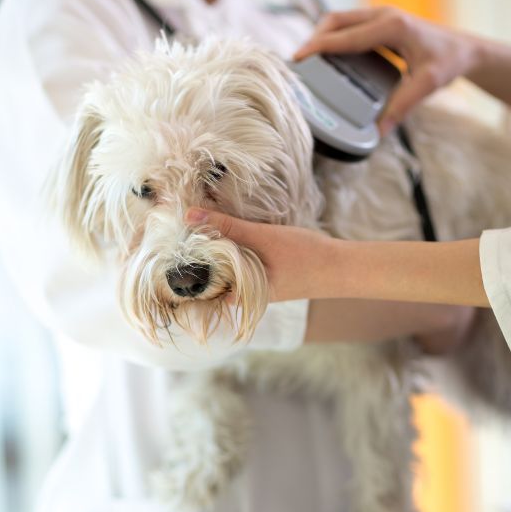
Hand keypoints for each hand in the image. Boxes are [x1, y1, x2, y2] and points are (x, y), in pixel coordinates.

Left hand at [185, 208, 332, 301]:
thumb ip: (227, 227)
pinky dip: (230, 251)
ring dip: (213, 253)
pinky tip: (224, 234)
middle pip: (210, 279)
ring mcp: (256, 286)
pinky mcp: (264, 275)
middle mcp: (246, 295)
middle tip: (176, 237)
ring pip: (225, 270)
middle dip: (196, 259)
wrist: (341, 266)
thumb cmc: (305, 256)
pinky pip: (239, 265)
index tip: (169, 253)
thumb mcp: (262, 237)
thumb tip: (190, 216)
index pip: (201, 288)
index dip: (184, 272)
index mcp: (241, 296)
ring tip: (194, 232)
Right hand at [294, 6, 480, 134]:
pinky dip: (335, 39)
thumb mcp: (426, 86)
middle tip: (299, 62)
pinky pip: (350, 27)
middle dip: (315, 38)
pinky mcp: (381, 24)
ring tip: (309, 62)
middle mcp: (384, 16)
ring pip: (341, 20)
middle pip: (336, 19)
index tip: (299, 58)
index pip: (345, 35)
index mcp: (391, 27)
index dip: (319, 46)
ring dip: (323, 37)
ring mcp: (382, 17)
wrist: (465, 50)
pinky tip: (329, 58)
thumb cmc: (448, 62)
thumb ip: (401, 108)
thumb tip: (378, 134)